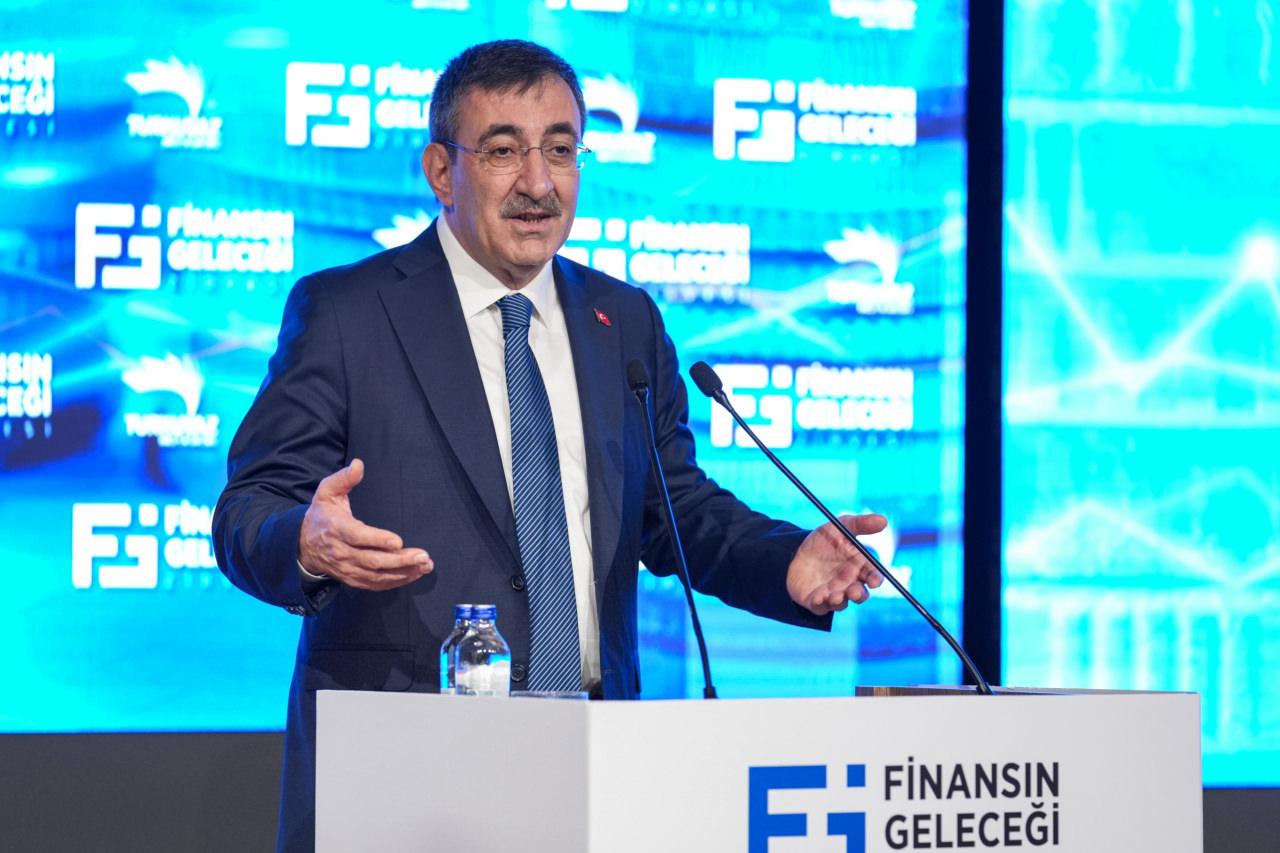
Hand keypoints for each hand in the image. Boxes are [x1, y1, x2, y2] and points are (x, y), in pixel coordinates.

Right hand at [298, 459, 432, 590]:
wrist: (303, 545)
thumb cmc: (322, 515)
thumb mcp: (326, 492)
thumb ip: (343, 478)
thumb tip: (358, 465)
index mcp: (336, 529)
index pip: (358, 537)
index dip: (378, 541)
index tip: (398, 541)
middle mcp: (341, 552)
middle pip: (372, 561)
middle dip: (400, 560)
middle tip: (423, 556)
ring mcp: (347, 568)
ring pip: (376, 576)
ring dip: (402, 573)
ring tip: (424, 566)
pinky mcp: (352, 579)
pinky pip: (374, 584)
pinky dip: (395, 582)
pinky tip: (413, 575)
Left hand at [786, 513, 886, 615]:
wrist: (795, 551)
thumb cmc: (823, 541)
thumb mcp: (841, 527)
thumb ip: (861, 524)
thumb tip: (884, 520)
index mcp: (858, 567)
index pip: (872, 576)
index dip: (875, 579)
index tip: (874, 580)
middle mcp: (848, 583)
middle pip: (859, 594)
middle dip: (859, 595)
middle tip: (854, 591)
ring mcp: (833, 594)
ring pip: (842, 603)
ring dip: (840, 600)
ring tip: (835, 595)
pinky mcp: (817, 601)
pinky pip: (821, 607)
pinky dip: (821, 604)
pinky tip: (818, 597)